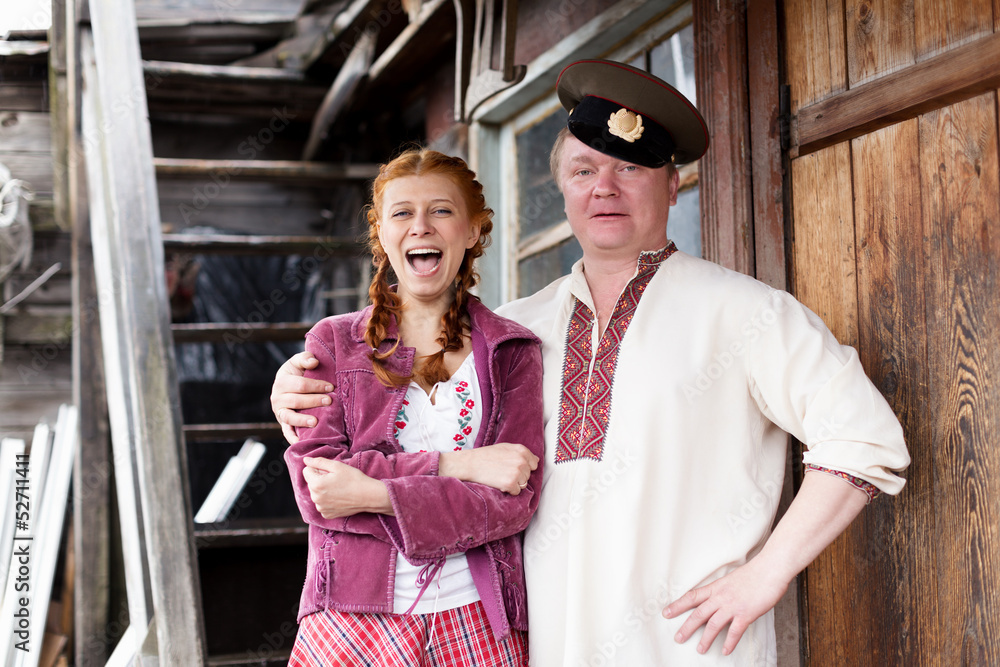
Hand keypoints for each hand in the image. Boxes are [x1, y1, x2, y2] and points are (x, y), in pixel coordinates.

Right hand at [271, 351, 331, 443]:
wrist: (289, 383)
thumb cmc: (298, 372)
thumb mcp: (298, 362)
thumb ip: (305, 359)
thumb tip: (314, 363)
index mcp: (281, 381)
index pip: (300, 385)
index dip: (316, 386)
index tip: (331, 387)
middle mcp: (277, 397)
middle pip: (297, 400)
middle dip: (314, 401)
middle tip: (330, 401)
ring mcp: (279, 411)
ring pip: (289, 417)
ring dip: (302, 420)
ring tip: (315, 421)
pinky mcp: (283, 422)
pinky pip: (286, 431)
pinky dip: (291, 437)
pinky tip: (300, 442)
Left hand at [302, 457, 391, 517]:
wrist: (368, 496)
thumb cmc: (353, 479)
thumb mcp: (337, 466)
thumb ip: (319, 462)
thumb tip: (305, 460)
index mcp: (316, 484)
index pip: (306, 471)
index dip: (317, 468)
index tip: (329, 471)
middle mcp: (315, 498)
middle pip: (311, 483)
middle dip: (319, 479)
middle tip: (335, 479)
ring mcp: (321, 508)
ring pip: (316, 493)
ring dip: (323, 490)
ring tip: (338, 488)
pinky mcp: (327, 514)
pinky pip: (321, 504)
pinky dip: (327, 500)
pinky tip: (338, 497)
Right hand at [439, 443, 538, 494]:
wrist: (470, 464)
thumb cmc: (486, 455)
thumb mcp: (505, 447)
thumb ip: (521, 452)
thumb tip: (536, 460)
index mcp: (522, 450)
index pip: (534, 464)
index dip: (524, 467)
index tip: (512, 467)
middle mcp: (522, 461)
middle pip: (528, 475)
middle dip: (518, 476)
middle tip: (503, 471)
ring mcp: (517, 472)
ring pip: (523, 484)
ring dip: (514, 483)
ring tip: (500, 476)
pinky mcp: (511, 483)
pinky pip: (516, 491)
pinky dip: (509, 490)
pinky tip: (499, 483)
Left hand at [662, 558, 789, 655]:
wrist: (769, 569)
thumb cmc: (753, 574)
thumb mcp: (731, 579)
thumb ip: (722, 590)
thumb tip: (716, 598)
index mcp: (716, 587)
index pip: (692, 597)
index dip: (678, 605)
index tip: (666, 613)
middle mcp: (721, 597)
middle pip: (699, 613)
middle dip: (687, 627)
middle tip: (678, 638)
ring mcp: (733, 605)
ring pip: (713, 624)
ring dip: (706, 639)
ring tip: (700, 649)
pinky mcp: (746, 613)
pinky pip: (735, 631)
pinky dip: (729, 642)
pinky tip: (725, 651)